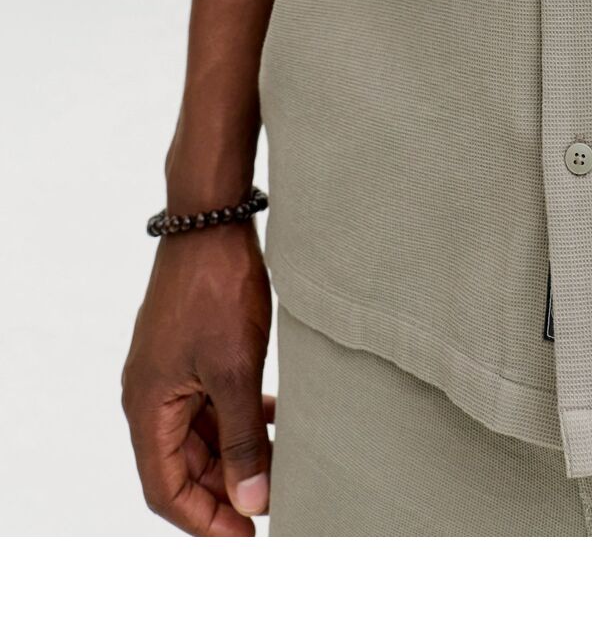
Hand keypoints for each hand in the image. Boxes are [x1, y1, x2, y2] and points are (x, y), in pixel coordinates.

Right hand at [122, 222, 273, 534]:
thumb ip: (243, 439)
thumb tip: (252, 499)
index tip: (246, 536)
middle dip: (223, 491)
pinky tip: (275, 421)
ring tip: (279, 471)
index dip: (204, 520)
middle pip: (182, 465)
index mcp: (148, 405)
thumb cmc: (215, 289)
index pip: (166, 488)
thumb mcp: (235, 371)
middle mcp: (150, 393)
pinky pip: (210, 400)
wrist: (211, 220)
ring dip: (234, 454)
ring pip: (199, 433)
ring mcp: (169, 370)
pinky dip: (239, 418)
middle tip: (270, 507)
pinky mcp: (190, 349)